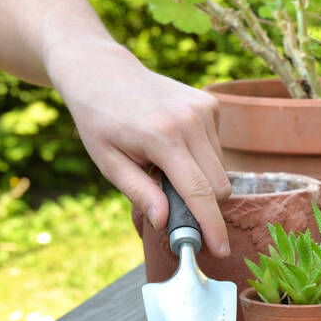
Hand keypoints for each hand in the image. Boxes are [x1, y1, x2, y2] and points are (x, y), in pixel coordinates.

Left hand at [48, 40, 232, 255]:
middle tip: (176, 204)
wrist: (101, 70)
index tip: (221, 250)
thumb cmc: (99, 120)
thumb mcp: (108, 162)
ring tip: (167, 164)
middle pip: (218, 186)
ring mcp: (204, 110)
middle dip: (204, 204)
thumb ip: (140, 193)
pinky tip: (176, 143)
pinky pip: (218, 148)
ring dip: (201, 178)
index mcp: (162, 138)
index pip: (199, 193)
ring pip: (221, 169)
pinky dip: (202, 157)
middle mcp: (190, 122)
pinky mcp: (210, 104)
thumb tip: (166, 223)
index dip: (212, 226)